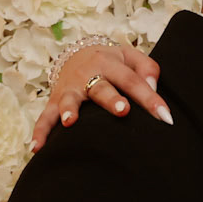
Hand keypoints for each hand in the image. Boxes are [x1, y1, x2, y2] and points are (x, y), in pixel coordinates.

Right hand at [31, 43, 170, 151]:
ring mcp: (70, 88)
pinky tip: (37, 148)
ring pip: (70, 99)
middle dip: (111, 99)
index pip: (133, 81)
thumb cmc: (112, 62)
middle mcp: (89, 74)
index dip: (150, 98)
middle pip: (101, 87)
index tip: (165, 117)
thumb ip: (147, 68)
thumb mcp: (130, 57)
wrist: (76, 53)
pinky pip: (44, 117)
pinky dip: (40, 132)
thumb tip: (153, 85)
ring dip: (69, 110)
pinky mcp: (54, 100)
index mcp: (110, 63)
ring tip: (70, 122)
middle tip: (122, 111)